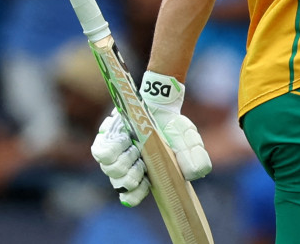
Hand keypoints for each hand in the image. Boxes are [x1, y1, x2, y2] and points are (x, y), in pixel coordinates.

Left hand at [90, 71, 211, 206]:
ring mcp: (115, 155)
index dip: (135, 195)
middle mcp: (127, 168)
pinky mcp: (105, 140)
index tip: (144, 185)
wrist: (161, 104)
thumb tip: (191, 175)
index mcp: (145, 175)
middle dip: (134, 175)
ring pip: (111, 169)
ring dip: (127, 160)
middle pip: (121, 183)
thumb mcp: (191, 143)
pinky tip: (126, 139)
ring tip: (137, 148)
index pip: (132, 195)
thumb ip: (197, 161)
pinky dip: (114, 148)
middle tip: (144, 163)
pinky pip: (101, 153)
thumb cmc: (174, 128)